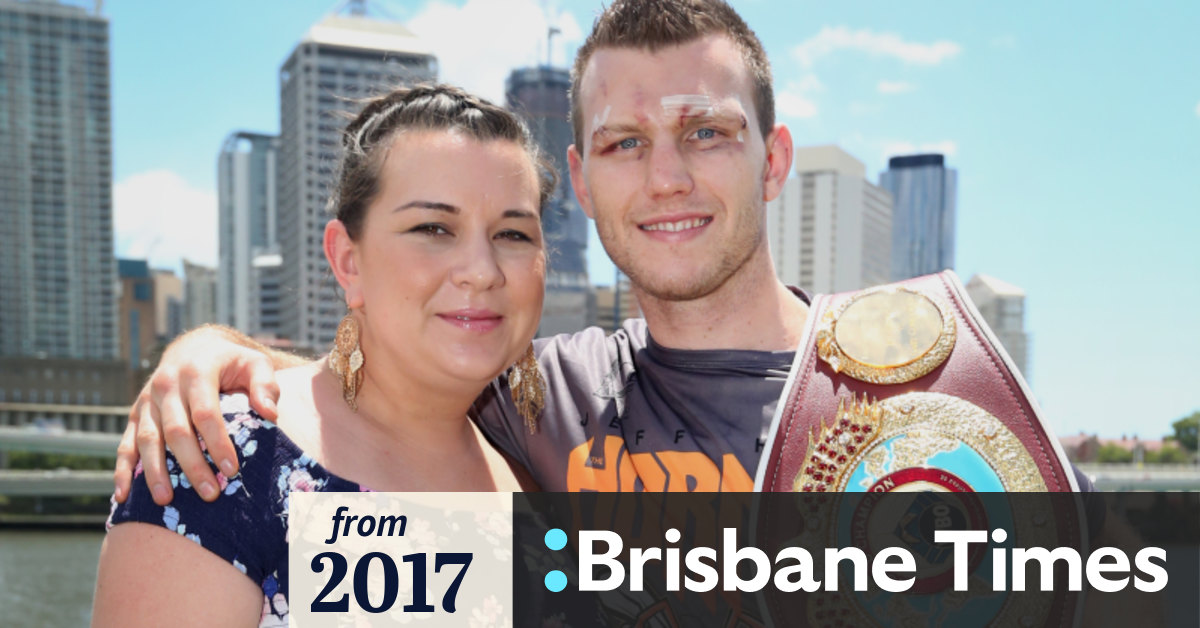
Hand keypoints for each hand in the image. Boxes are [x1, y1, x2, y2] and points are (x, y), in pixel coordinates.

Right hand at [113, 329, 280, 504]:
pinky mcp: (136, 414)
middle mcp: (167, 385)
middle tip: (210, 494)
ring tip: (166, 500)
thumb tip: (270, 413)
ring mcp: (147, 401)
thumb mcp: (254, 363)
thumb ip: (265, 385)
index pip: (206, 413)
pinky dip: (123, 470)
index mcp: (196, 372)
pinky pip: (126, 444)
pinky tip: (122, 496)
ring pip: (148, 440)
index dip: (218, 442)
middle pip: (176, 431)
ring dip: (155, 472)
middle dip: (192, 465)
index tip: (232, 469)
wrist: (194, 348)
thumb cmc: (231, 362)